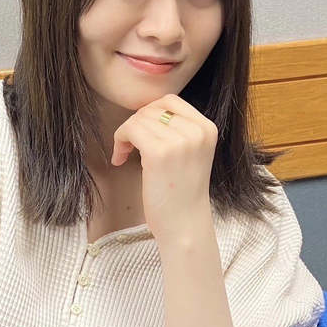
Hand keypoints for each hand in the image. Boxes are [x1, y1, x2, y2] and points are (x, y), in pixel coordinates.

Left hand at [111, 93, 218, 243]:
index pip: (170, 100)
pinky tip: (120, 159)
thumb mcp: (191, 153)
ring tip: (124, 154)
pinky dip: (119, 141)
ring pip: (138, 118)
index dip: (149, 113)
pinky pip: (130, 130)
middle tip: (129, 146)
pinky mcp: (159, 152)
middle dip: (135, 123)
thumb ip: (179, 129)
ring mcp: (180, 141)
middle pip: (152, 108)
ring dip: (125, 134)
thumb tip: (146, 110)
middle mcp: (197, 131)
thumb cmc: (182, 193)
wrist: (184, 225)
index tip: (142, 134)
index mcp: (207, 128)